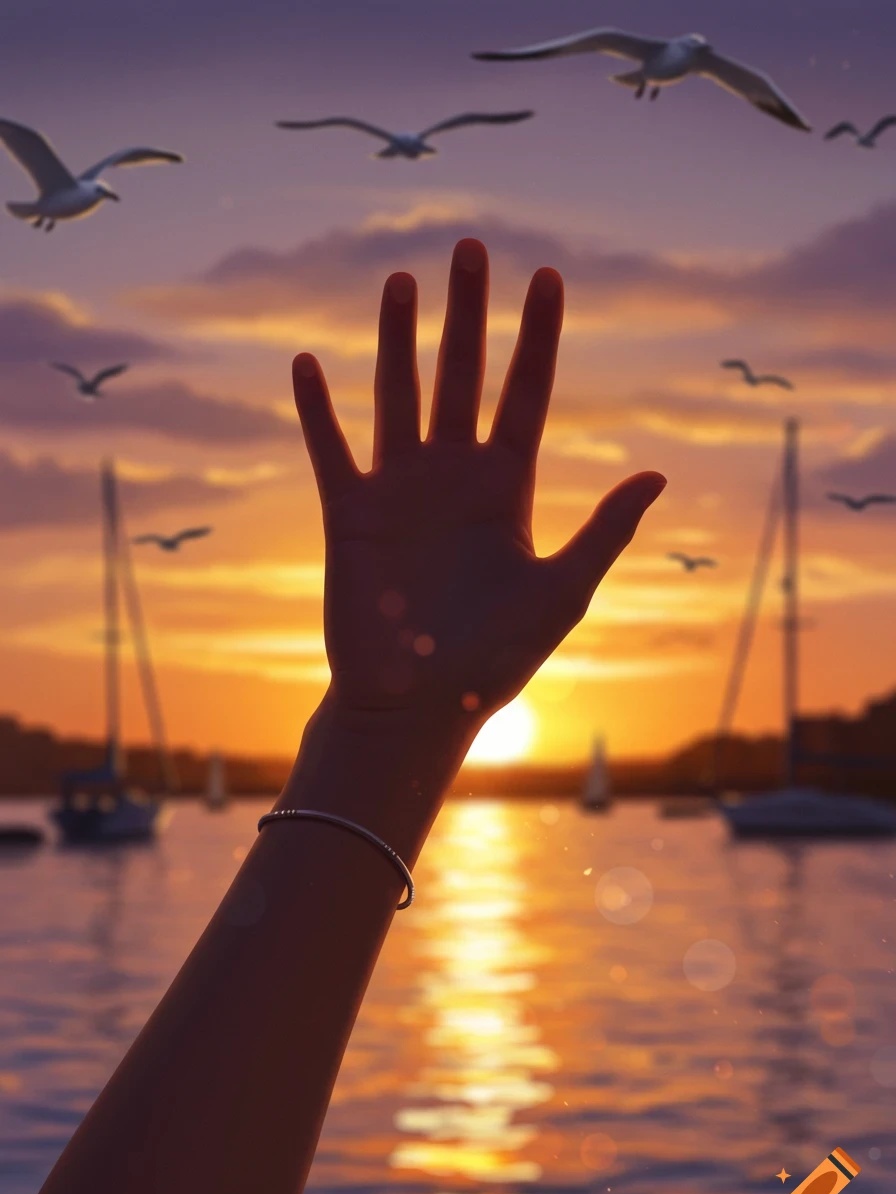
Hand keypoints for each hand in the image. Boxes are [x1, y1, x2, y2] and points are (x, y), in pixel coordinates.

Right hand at [292, 238, 665, 731]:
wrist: (417, 706)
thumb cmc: (495, 659)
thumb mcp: (561, 591)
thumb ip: (603, 529)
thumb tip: (658, 473)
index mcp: (507, 489)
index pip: (526, 395)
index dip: (537, 338)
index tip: (548, 279)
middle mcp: (453, 477)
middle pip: (463, 376)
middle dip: (469, 313)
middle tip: (474, 247)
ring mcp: (400, 491)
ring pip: (399, 395)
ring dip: (398, 338)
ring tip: (402, 280)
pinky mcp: (351, 515)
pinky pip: (332, 449)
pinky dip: (318, 409)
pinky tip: (307, 362)